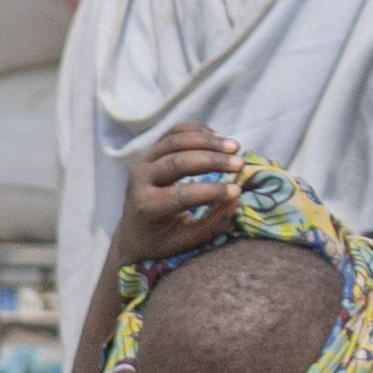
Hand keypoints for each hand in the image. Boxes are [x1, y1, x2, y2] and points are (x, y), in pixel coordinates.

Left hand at [120, 123, 243, 264]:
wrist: (132, 232)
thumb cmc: (162, 241)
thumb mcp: (186, 241)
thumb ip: (212, 224)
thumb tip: (237, 200)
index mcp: (146, 207)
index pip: (181, 195)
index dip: (211, 191)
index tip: (238, 192)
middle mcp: (140, 180)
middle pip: (177, 162)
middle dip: (212, 161)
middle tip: (240, 164)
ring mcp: (143, 161)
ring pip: (175, 141)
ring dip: (208, 141)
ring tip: (235, 147)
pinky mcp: (151, 151)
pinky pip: (174, 132)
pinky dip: (198, 131)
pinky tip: (220, 139)